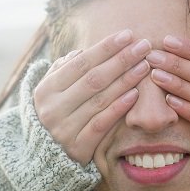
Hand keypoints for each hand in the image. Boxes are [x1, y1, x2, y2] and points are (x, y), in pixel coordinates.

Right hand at [34, 29, 151, 164]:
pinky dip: (118, 108)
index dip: (105, 48)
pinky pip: (101, 125)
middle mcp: (53, 109)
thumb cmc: (58, 112)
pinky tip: (135, 94)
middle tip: (143, 46)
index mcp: (46, 89)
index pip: (81, 63)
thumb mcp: (53, 90)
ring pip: (100, 100)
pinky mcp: (78, 148)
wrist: (44, 155)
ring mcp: (64, 129)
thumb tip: (83, 51)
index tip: (128, 35)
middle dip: (121, 60)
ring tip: (144, 65)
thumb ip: (65, 69)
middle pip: (93, 79)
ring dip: (125, 80)